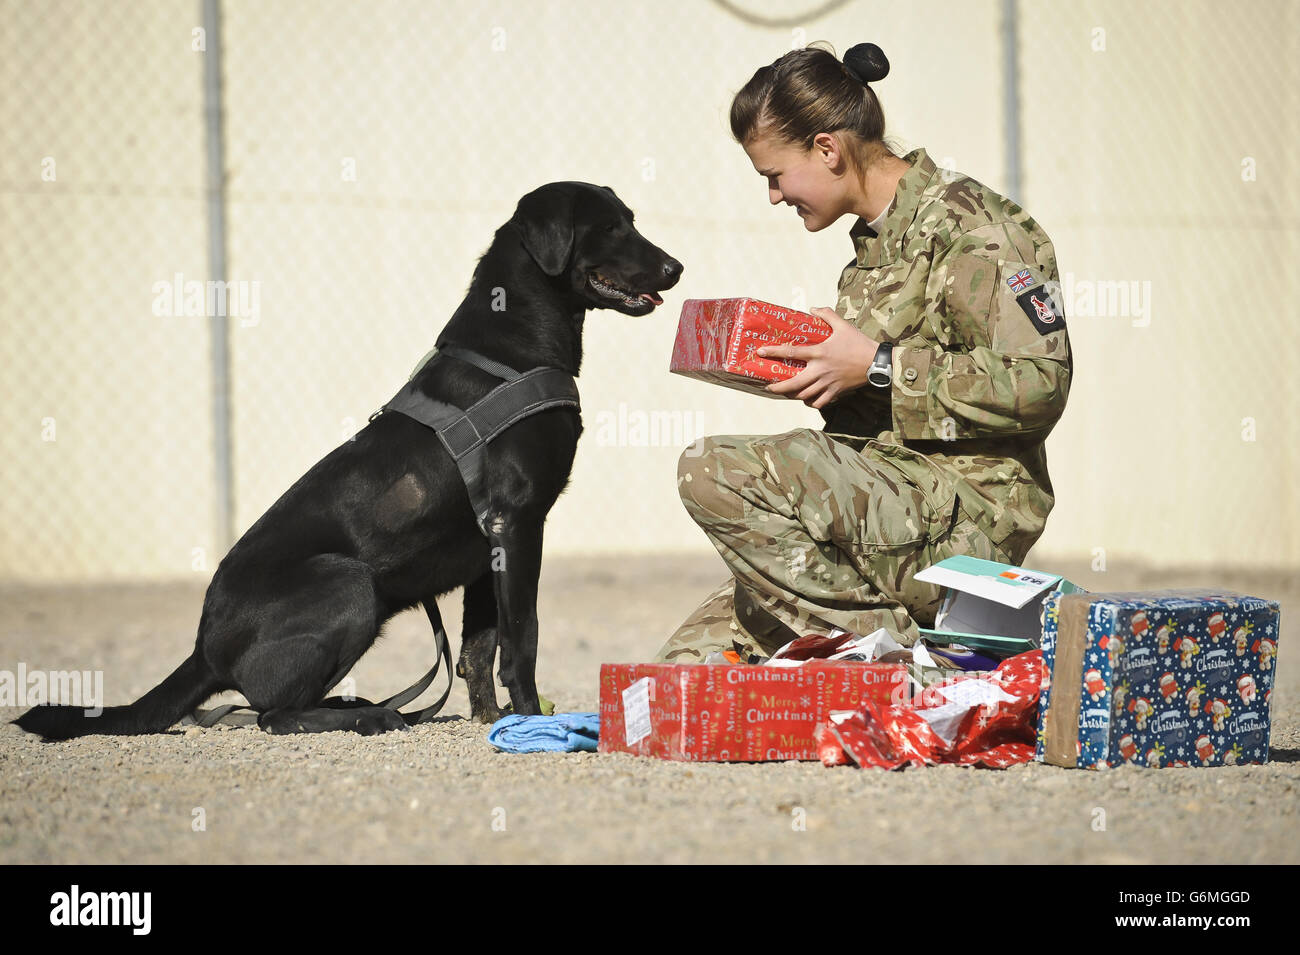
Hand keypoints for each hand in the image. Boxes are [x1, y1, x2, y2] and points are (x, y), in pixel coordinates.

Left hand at [757, 307, 879, 408]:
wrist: (876, 362)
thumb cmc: (858, 343)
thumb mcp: (843, 325)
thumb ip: (827, 315)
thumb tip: (813, 308)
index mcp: (819, 353)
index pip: (791, 352)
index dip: (774, 352)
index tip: (760, 352)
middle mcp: (820, 370)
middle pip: (794, 384)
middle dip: (778, 387)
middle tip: (769, 386)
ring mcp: (827, 383)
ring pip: (804, 395)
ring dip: (793, 395)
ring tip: (786, 392)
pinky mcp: (836, 392)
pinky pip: (819, 402)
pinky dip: (811, 402)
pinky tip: (807, 399)